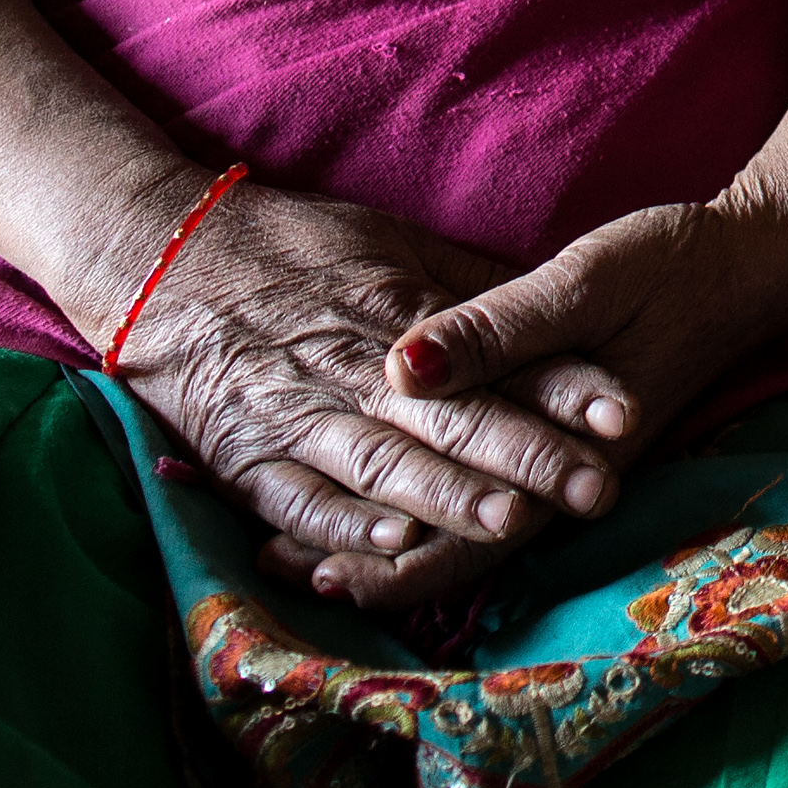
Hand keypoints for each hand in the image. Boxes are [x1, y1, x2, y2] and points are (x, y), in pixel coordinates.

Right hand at [96, 179, 626, 605]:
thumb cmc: (294, 249)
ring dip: (448, 497)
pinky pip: (297, 499)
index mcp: (397, 309)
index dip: (559, 386)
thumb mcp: (394, 243)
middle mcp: (353, 366)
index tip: (623, 413)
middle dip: (527, 456)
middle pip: (452, 419)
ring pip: (384, 463)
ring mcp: (296, 414)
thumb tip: (555, 303)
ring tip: (515, 521)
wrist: (164, 257)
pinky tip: (392, 544)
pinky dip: (341, 524)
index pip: (495, 356)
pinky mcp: (244, 458)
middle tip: (597, 486)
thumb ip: (474, 287)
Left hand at [289, 165, 787, 611]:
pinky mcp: (562, 433)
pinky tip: (384, 495)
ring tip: (306, 550)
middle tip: (280, 572)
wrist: (755, 264)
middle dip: (371, 563)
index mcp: (565, 448)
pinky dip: (429, 498)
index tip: (304, 567)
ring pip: (471, 526)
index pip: (466, 530)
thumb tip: (401, 368)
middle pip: (458, 546)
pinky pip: (490, 488)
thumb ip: (498, 330)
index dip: (386, 555)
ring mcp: (564, 457)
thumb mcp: (586, 282)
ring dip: (393, 538)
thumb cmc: (673, 266)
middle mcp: (563, 472)